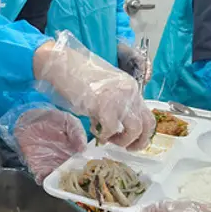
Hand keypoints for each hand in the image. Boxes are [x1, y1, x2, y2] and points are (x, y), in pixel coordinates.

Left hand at [14, 109, 87, 183]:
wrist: (30, 120)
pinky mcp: (39, 168)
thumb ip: (77, 132)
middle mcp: (66, 161)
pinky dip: (43, 180)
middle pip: (73, 176)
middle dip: (75, 180)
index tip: (89, 172)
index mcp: (76, 152)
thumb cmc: (53, 120)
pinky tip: (43, 177)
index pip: (85, 165)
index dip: (87, 170)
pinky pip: (43, 178)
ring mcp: (53, 166)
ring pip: (59, 179)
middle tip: (74, 180)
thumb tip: (84, 149)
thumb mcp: (68, 121)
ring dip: (60, 182)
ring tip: (59, 180)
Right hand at [34, 32, 154, 149]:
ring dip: (122, 141)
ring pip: (134, 129)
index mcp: (131, 87)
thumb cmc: (79, 75)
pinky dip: (103, 135)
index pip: (147, 115)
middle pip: (147, 125)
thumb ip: (116, 103)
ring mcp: (119, 97)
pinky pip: (111, 129)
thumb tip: (116, 124)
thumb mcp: (106, 88)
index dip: (142, 133)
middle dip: (139, 142)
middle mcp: (130, 92)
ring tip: (108, 140)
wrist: (63, 63)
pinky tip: (94, 131)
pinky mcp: (104, 104)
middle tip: (126, 148)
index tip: (131, 140)